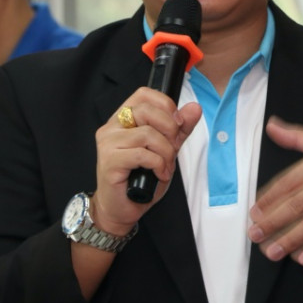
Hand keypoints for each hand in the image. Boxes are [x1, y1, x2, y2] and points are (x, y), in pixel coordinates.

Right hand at [91, 88, 201, 235]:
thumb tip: (194, 108)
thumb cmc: (140, 179)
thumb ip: (179, 129)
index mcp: (123, 118)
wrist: (122, 208)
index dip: (165, 105)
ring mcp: (108, 143)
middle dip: (169, 130)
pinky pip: (142, 154)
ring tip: (165, 167)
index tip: (176, 124)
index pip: (144, 94)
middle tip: (172, 149)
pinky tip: (158, 174)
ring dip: (165, 153)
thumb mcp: (166, 150)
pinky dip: (158, 165)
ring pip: (147, 134)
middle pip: (146, 110)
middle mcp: (111, 126)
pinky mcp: (109, 161)